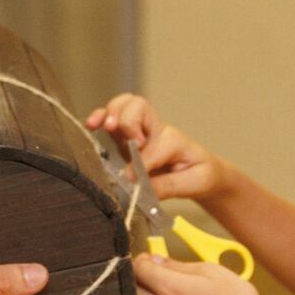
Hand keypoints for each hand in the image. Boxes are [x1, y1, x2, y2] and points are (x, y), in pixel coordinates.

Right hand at [86, 93, 228, 202]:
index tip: (134, 180)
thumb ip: (167, 186)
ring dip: (110, 113)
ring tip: (102, 126)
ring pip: (123, 106)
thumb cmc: (200, 174)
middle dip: (128, 121)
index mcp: (174, 140)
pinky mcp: (127, 139)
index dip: (142, 163)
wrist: (203, 171)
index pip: (154, 147)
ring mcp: (140, 132)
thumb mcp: (193, 183)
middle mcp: (155, 130)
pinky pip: (112, 119)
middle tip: (129, 142)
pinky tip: (91, 125)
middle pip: (138, 106)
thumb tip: (140, 189)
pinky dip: (100, 118)